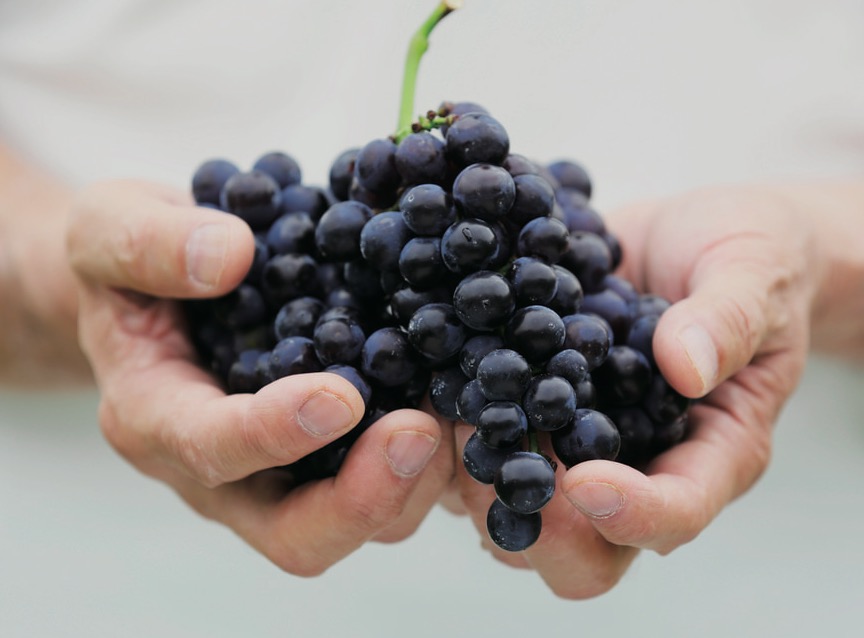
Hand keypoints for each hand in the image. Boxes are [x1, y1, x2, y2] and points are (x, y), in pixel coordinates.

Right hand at [67, 179, 453, 573]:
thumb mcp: (107, 227)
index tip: (340, 395)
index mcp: (155, 418)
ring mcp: (280, 474)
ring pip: (356, 523)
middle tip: (423, 431)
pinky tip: (459, 400)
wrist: (155, 292)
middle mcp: (220, 471)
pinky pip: (385, 486)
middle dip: (365, 498)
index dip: (276, 433)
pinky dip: (429, 459)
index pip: (212, 451)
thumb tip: (228, 256)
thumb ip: (145, 242)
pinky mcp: (327, 458)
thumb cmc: (129, 265)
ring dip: (414, 482)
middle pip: (295, 534)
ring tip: (457, 410)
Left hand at [454, 184, 817, 597]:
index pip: (678, 513)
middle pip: (581, 550)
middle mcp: (635, 466)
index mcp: (710, 452)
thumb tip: (685, 367)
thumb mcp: (753, 272)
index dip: (633, 515)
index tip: (585, 483)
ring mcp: (571, 444)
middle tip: (497, 457)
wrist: (692, 236)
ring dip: (473, 475)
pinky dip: (448, 419)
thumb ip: (728, 319)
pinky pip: (477, 442)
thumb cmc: (748, 258)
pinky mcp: (524, 410)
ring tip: (450, 408)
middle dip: (533, 523)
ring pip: (511, 509)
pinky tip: (429, 371)